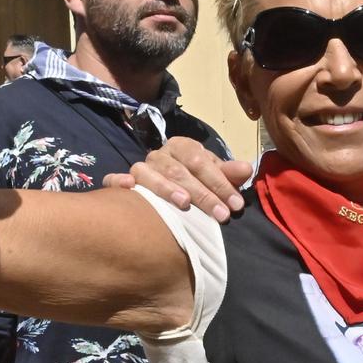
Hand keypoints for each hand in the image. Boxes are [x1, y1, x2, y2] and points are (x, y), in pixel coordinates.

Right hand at [99, 136, 251, 220]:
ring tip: (183, 204)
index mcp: (182, 147)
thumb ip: (229, 174)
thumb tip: (247, 169)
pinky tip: (129, 189)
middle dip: (202, 194)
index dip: (220, 183)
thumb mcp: (214, 175)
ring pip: (149, 174)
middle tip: (221, 216)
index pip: (201, 161)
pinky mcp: (124, 180)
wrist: (173, 182)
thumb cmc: (196, 179)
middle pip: (178, 171)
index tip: (236, 205)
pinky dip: (118, 182)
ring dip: (165, 189)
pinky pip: (115, 179)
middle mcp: (160, 155)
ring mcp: (140, 167)